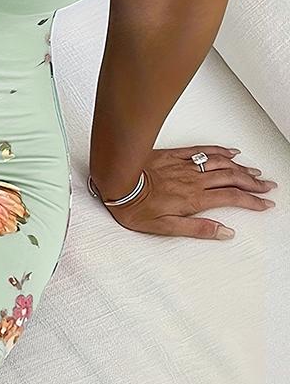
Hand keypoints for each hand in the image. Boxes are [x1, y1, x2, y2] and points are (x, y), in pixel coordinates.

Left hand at [94, 144, 277, 239]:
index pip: (231, 199)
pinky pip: (201, 150)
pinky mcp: (173, 155)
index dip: (251, 202)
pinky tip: (229, 152)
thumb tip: (224, 232)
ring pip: (220, 164)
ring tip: (255, 172)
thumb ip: (197, 230)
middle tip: (268, 186)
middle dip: (252, 184)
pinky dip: (219, 151)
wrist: (115, 181)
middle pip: (231, 179)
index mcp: (193, 199)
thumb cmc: (134, 207)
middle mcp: (193, 180)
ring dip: (240, 168)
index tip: (265, 204)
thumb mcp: (164, 228)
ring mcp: (184, 166)